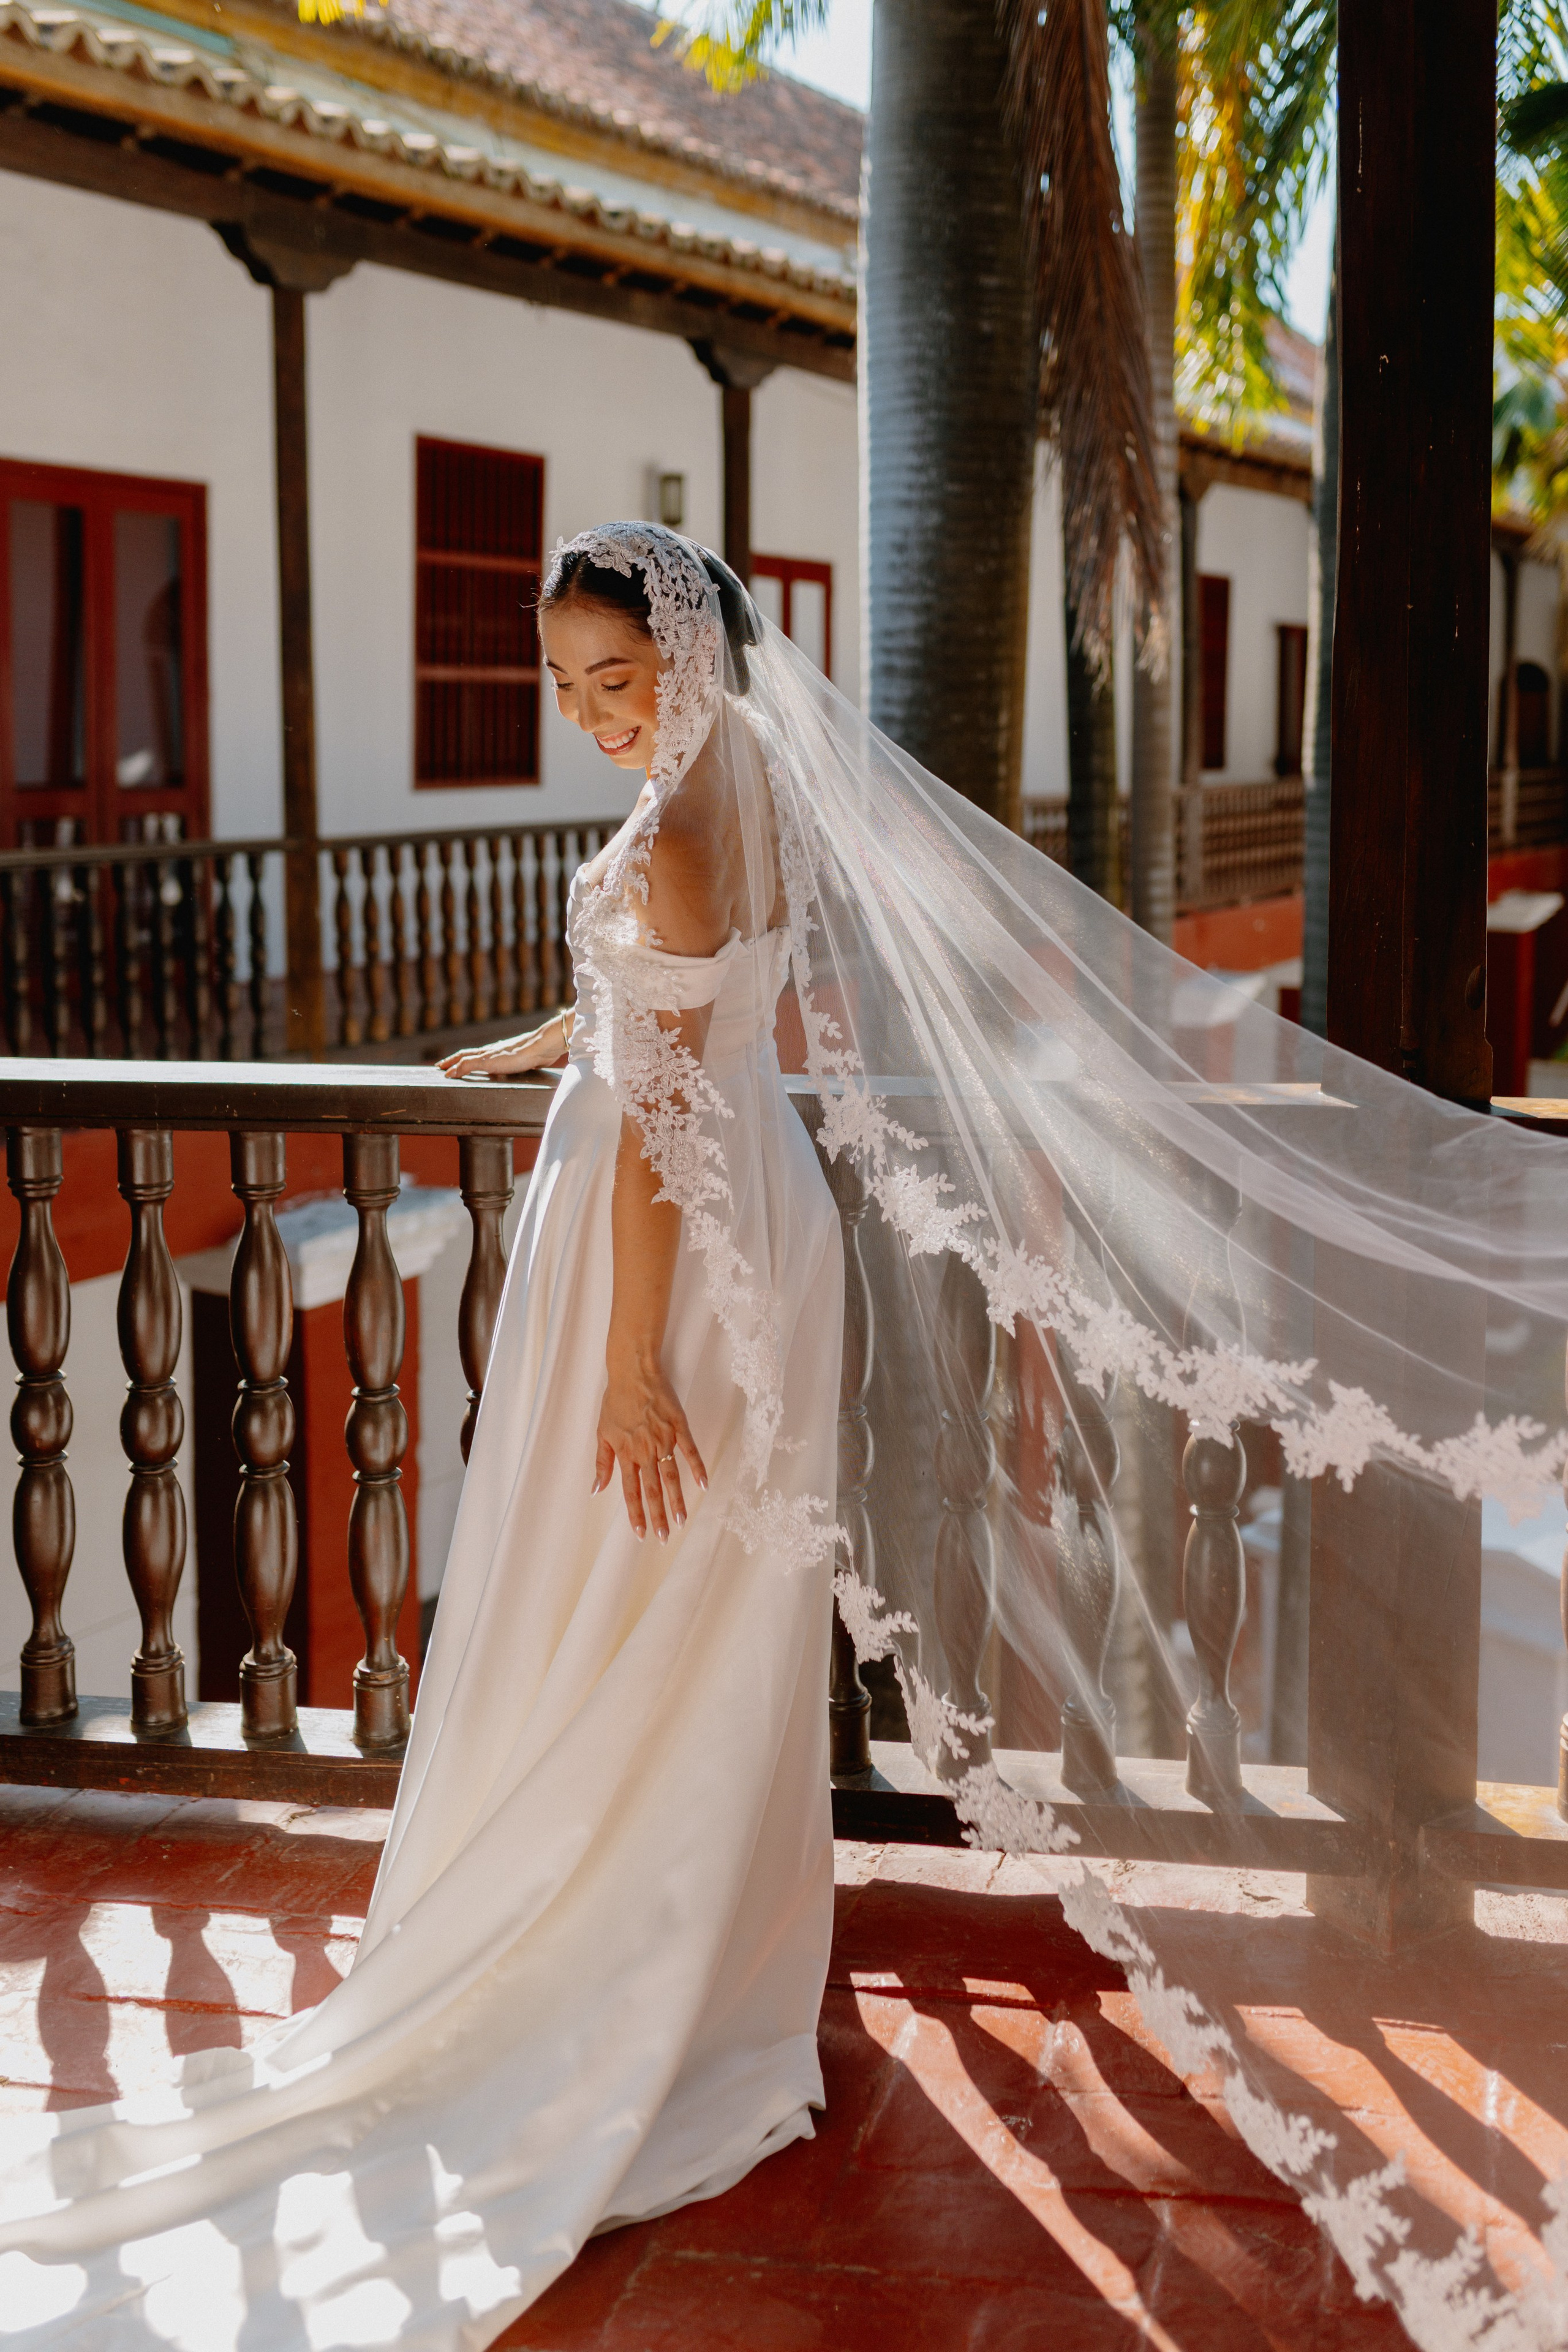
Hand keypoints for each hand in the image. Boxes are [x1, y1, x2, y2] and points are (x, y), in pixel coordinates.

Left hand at [438, 1015, 568, 1079]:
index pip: (473, 1054)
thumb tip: (508, 1067)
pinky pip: (468, 1064)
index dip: (460, 1059)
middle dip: (451, 1060)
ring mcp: (488, 1055)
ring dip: (453, 1063)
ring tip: (443, 1069)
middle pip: (465, 1054)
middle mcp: (489, 1052)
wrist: (539, 1047)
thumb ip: (514, 1062)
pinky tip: (451, 1075)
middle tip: (439, 1066)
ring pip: (465, 1058)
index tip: (449, 1064)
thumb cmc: (533, 1054)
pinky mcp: (488, 1060)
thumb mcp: (521, 1061)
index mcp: (495, 1052)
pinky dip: (458, 1068)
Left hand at [593, 1347, 706, 1540]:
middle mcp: (644, 1450)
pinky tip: (703, 1485)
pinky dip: (697, 1468)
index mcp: (625, 1454)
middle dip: (658, 1515)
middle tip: (664, 1538)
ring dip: (676, 1500)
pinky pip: (690, 1451)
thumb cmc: (616, 1401)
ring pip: (671, 1476)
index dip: (636, 1514)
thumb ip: (602, 1463)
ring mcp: (663, 1439)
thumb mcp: (602, 1432)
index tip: (641, 1534)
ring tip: (681, 1520)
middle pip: (652, 1490)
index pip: (631, 1491)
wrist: (633, 1371)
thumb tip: (596, 1489)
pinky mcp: (679, 1426)